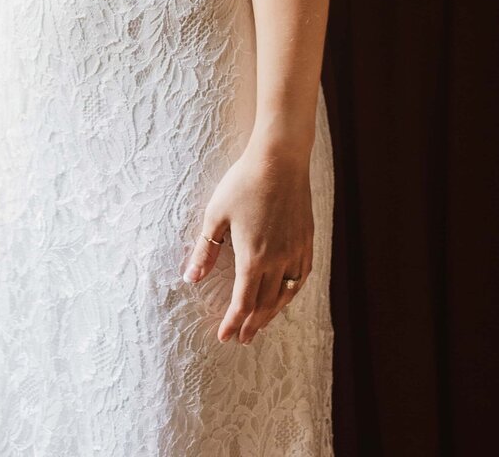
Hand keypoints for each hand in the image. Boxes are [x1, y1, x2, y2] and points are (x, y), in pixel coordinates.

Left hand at [182, 138, 314, 343]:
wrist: (280, 159)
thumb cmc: (243, 183)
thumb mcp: (216, 215)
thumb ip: (205, 250)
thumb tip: (191, 278)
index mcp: (253, 258)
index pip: (243, 303)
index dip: (233, 323)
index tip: (224, 336)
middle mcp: (278, 260)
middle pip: (265, 304)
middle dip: (251, 324)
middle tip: (242, 338)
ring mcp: (295, 250)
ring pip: (285, 295)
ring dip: (272, 313)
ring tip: (261, 323)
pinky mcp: (307, 239)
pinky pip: (301, 276)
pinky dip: (292, 292)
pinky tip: (286, 294)